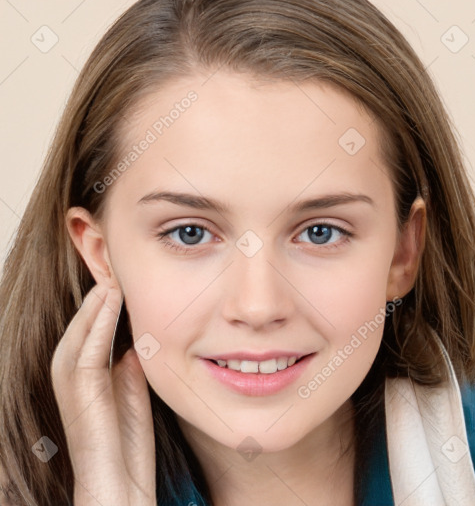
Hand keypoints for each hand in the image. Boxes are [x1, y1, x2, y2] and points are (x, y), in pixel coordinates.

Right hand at [51, 284, 156, 504]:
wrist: (118, 483)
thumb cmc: (128, 437)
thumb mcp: (132, 384)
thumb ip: (131, 355)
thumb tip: (138, 328)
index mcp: (87, 366)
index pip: (98, 319)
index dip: (113, 292)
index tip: (129, 265)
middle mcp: (73, 367)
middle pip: (87, 316)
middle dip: (102, 286)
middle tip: (117, 256)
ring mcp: (71, 377)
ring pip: (83, 326)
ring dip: (99, 297)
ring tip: (114, 268)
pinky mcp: (79, 388)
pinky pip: (88, 348)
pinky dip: (99, 321)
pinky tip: (112, 297)